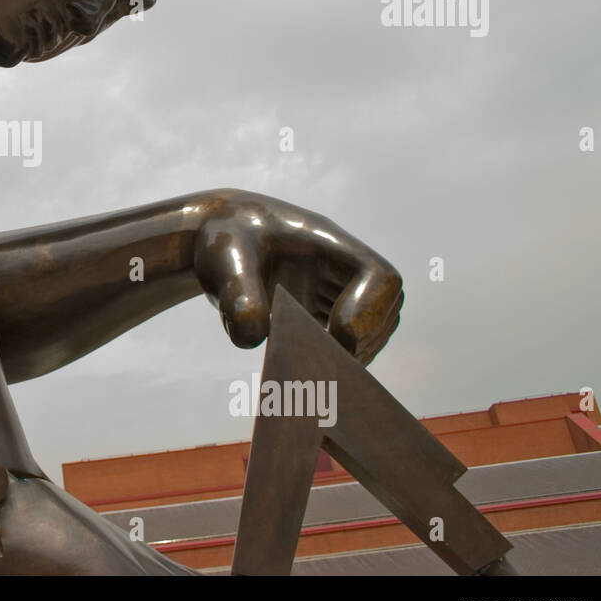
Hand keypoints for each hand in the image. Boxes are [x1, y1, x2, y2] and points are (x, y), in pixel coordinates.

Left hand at [192, 190, 402, 363]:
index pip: (380, 276)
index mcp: (326, 244)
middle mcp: (339, 268)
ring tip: (308, 363)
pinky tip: (299, 363)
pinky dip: (334, 357)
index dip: (370, 309)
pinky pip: (349, 339)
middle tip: (322, 359)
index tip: (336, 334)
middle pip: (386, 307)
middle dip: (364, 339)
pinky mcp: (322, 310)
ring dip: (352, 352)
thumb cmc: (222, 238)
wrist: (213, 238)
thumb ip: (237, 296)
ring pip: (373, 327)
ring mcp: (334, 289)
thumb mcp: (222, 259)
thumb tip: (253, 338)